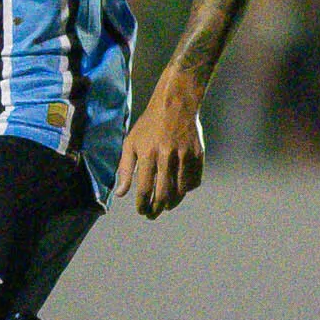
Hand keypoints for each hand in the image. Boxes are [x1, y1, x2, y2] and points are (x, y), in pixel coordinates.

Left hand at [114, 72, 207, 219]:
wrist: (175, 104)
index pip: (144, 188)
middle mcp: (167, 156)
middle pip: (163, 194)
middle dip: (156, 209)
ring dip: (172, 203)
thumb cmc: (149, 125)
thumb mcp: (131, 142)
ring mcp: (185, 155)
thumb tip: (120, 194)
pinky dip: (187, 190)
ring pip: (180, 191)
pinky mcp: (198, 155)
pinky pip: (194, 181)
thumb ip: (124, 169)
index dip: (142, 205)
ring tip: (165, 206)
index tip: (141, 211)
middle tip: (152, 215)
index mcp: (148, 153)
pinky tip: (179, 191)